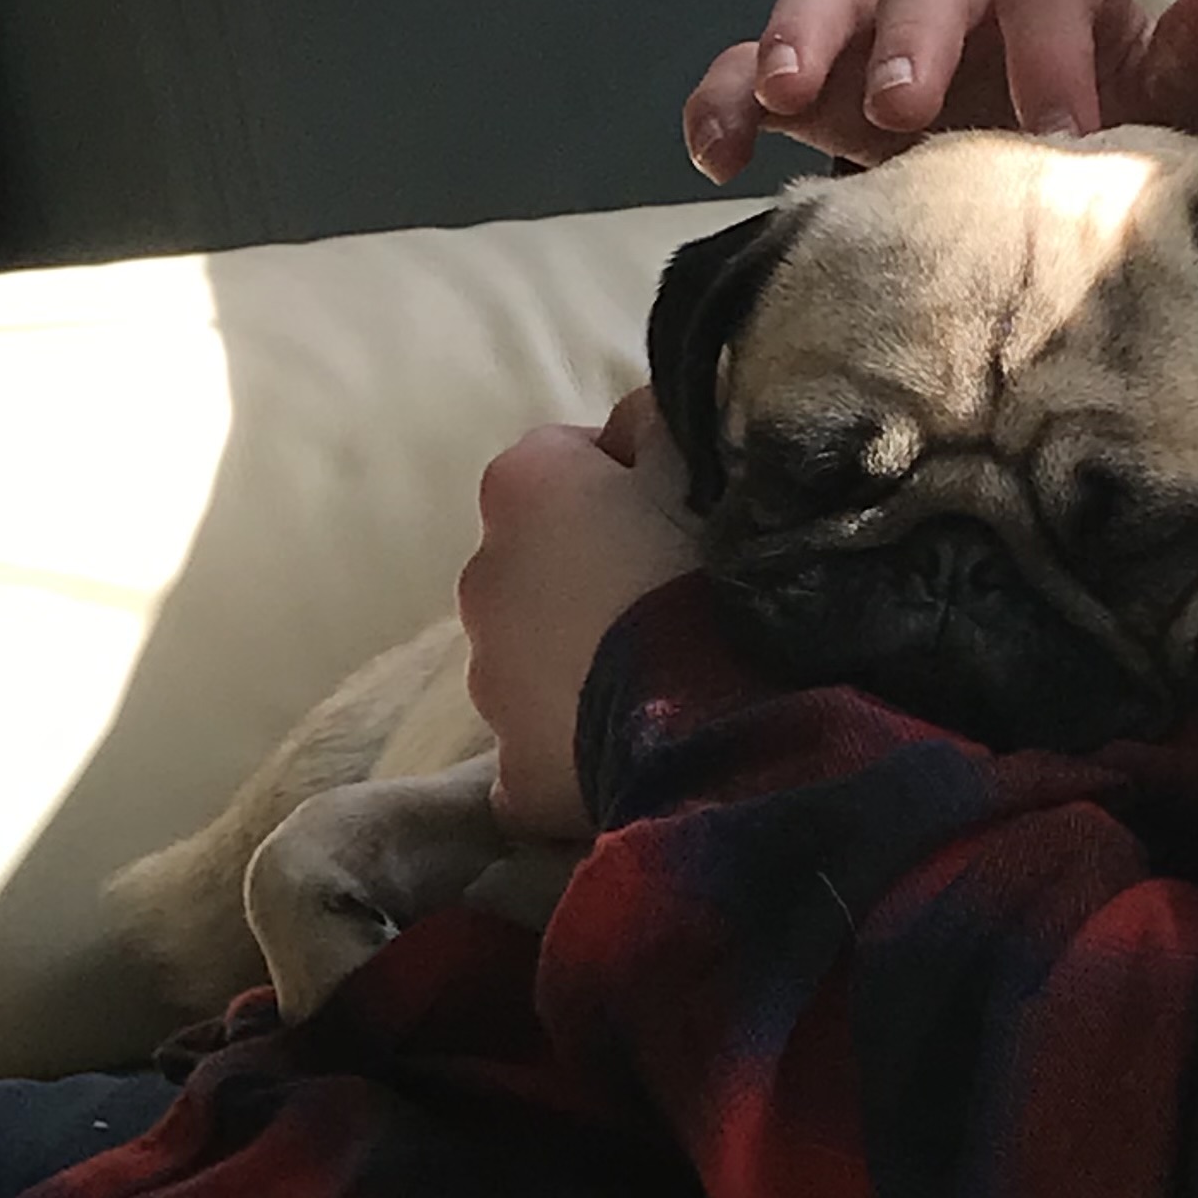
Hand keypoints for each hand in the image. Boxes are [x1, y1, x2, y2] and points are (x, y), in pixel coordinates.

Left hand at [456, 402, 696, 842]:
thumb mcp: (705, 457)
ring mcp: (490, 685)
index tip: (690, 509)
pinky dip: (581, 750)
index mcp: (522, 487)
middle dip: (599, 573)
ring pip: (542, 658)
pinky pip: (547, 752)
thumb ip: (660, 421)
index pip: (573, 458)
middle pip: (547, 563)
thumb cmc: (713, 567)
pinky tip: (641, 749)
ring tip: (671, 674)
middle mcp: (481, 577)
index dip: (637, 480)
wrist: (716, 719)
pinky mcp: (515, 776)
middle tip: (684, 594)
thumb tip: (639, 423)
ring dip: (590, 659)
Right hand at [682, 0, 1197, 181]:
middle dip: (918, 34)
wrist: (1038, 203)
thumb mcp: (1156, 123)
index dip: (1053, 47)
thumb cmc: (1100, 149)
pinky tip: (716, 157)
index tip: (1057, 132)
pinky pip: (748, 69)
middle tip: (907, 109)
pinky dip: (724, 98)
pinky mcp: (816, 85)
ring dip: (804, 40)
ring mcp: (879, 33)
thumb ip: (1187, 77)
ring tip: (785, 99)